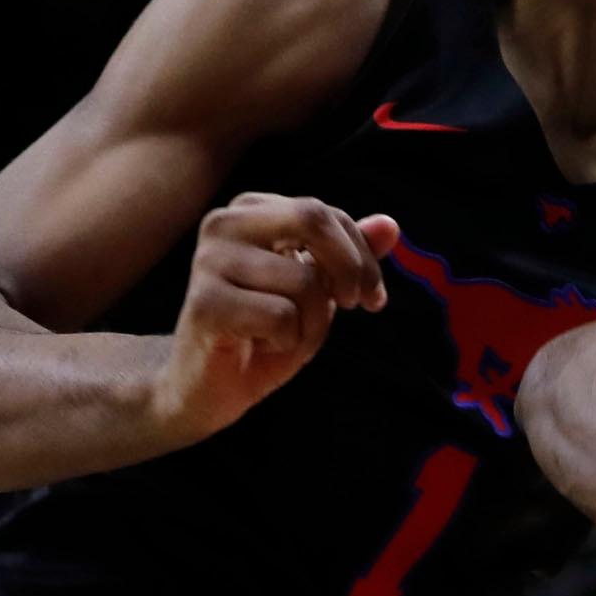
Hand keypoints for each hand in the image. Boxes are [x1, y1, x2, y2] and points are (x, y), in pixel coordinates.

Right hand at [153, 193, 399, 440]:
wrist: (210, 385)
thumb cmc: (265, 330)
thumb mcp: (318, 289)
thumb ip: (350, 255)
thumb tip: (391, 225)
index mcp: (251, 210)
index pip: (327, 214)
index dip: (364, 257)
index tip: (373, 297)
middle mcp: (225, 224)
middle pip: (313, 219)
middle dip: (350, 269)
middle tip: (353, 306)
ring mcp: (209, 261)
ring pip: (304, 280)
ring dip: (315, 322)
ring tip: (287, 335)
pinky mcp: (205, 303)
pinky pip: (282, 316)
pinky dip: (289, 340)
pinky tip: (261, 345)